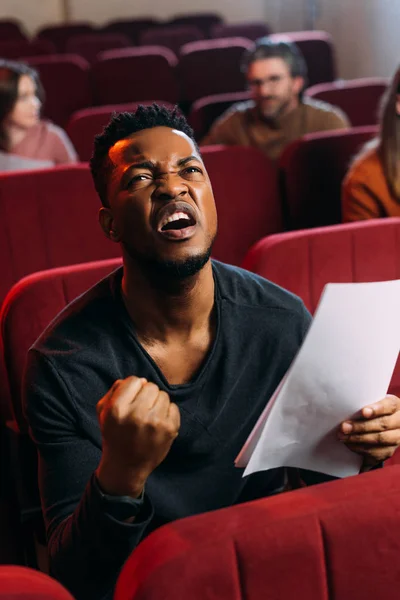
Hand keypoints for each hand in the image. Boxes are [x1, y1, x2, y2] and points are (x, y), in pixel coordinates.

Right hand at [96, 376, 179, 496]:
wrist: (126, 466)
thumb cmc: (114, 435)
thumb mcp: (104, 412)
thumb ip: (116, 390)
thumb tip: (140, 380)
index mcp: (117, 409)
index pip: (134, 380)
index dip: (133, 389)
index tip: (130, 400)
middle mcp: (136, 414)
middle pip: (150, 386)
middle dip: (146, 395)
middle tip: (141, 410)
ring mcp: (155, 422)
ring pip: (163, 395)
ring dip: (157, 404)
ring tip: (149, 417)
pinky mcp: (169, 429)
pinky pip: (174, 407)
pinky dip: (168, 413)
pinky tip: (158, 424)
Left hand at [338, 395, 399, 467]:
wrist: (383, 425)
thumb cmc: (373, 410)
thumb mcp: (373, 402)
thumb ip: (365, 403)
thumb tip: (346, 405)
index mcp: (397, 406)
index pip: (390, 405)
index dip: (377, 409)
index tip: (363, 412)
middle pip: (383, 424)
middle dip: (361, 426)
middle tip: (344, 427)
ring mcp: (397, 438)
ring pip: (380, 439)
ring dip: (358, 439)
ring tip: (343, 437)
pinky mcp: (390, 451)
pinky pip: (377, 453)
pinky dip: (361, 449)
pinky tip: (349, 445)